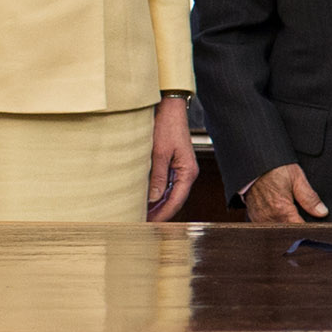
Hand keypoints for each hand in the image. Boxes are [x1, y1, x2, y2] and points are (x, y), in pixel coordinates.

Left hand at [146, 97, 199, 219]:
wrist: (169, 108)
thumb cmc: (167, 125)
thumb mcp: (159, 152)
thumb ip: (158, 177)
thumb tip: (154, 198)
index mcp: (188, 172)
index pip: (177, 201)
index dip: (163, 214)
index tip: (151, 223)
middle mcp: (187, 172)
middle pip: (175, 200)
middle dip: (160, 212)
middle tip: (144, 222)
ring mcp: (181, 169)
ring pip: (171, 193)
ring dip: (158, 204)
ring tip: (143, 214)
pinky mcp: (174, 164)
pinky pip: (167, 184)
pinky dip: (158, 193)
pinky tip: (147, 199)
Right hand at [240, 161, 328, 223]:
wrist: (253, 164)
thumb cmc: (274, 169)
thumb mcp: (296, 178)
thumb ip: (310, 198)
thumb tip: (322, 212)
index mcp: (281, 210)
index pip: (299, 229)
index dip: (309, 230)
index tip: (316, 227)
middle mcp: (269, 217)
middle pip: (289, 232)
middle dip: (298, 229)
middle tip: (305, 219)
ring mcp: (260, 219)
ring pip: (278, 231)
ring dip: (287, 227)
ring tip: (293, 216)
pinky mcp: (254, 217)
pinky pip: (268, 227)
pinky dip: (276, 223)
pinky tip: (281, 216)